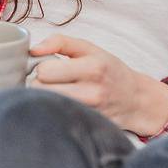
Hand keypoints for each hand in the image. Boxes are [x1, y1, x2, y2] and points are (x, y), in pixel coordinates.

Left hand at [29, 34, 167, 135]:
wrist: (134, 99)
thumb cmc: (109, 70)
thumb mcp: (91, 49)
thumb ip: (61, 42)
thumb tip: (33, 50)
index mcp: (93, 67)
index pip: (45, 71)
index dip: (44, 67)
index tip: (52, 67)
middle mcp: (91, 91)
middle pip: (40, 89)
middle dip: (41, 83)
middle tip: (53, 81)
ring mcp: (88, 112)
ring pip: (44, 104)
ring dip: (46, 98)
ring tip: (58, 92)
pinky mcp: (84, 125)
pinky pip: (54, 118)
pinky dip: (54, 110)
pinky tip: (64, 105)